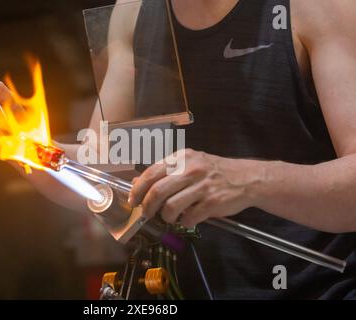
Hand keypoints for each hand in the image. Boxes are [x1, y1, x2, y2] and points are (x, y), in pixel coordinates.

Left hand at [128, 149, 263, 227]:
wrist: (247, 178)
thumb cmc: (213, 171)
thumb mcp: (188, 164)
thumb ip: (163, 172)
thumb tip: (136, 183)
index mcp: (182, 158)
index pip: (151, 173)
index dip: (138, 189)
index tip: (133, 201)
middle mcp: (191, 169)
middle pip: (157, 191)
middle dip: (147, 207)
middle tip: (147, 213)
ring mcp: (202, 186)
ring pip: (171, 207)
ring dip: (166, 216)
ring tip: (170, 217)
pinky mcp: (212, 202)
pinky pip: (189, 217)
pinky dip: (185, 221)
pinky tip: (188, 217)